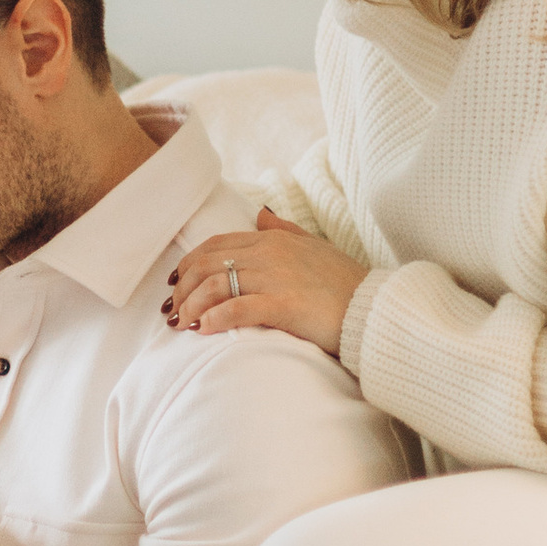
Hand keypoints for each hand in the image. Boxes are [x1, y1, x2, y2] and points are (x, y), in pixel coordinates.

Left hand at [164, 206, 366, 356]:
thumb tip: (261, 215)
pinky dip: (214, 319)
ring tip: (182, 323)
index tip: (174, 282)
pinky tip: (203, 330)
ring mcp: (275, 278)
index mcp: (273, 239)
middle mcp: (269, 253)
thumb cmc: (345, 283)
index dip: (189, 263)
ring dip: (191, 305)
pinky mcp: (283, 305)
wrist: (374, 309)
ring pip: (214, 285)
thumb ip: (285, 230)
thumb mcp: (315, 246)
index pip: (216, 245)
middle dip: (182, 287)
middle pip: (207, 264)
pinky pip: (236, 309)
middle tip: (172, 309)